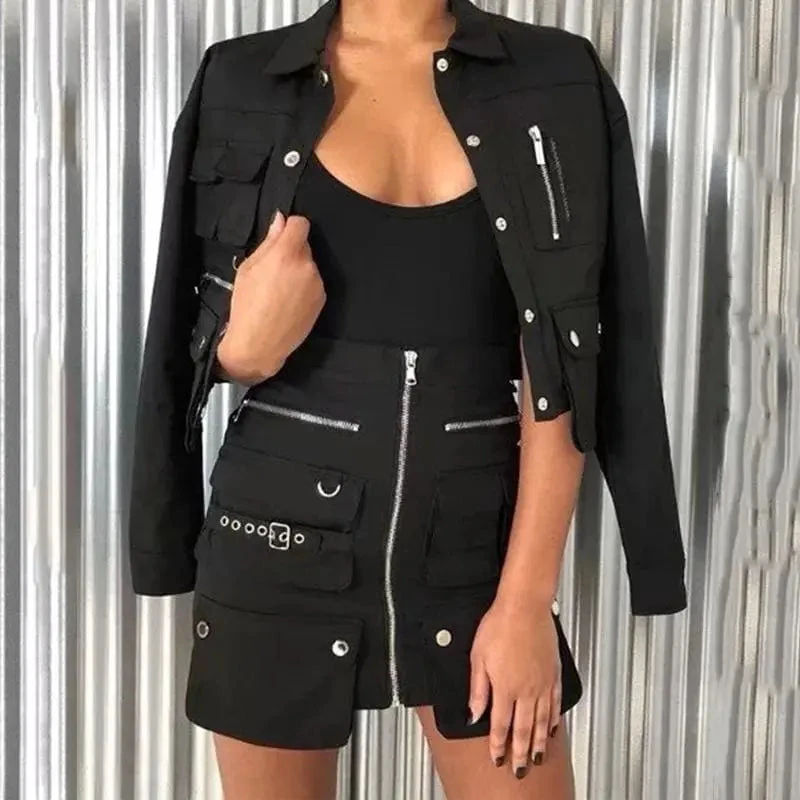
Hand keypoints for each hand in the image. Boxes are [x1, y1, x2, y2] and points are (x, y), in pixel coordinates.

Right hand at [216, 210, 325, 383]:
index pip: (300, 224)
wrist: (259, 344)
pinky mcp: (322, 299)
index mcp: (286, 254)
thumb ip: (268, 242)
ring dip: (297, 270)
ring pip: (308, 265)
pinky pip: (313, 283)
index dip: (290, 227)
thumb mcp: (248, 269)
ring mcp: (317, 283)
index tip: (280, 237)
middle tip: (272, 271)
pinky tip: (289, 302)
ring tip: (279, 291)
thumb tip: (280, 220)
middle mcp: (307, 266)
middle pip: (304, 245)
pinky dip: (303, 287)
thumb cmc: (246, 305)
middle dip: (291, 251)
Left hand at [468, 598, 561, 777]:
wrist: (524, 606)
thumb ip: (477, 689)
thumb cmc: (499, 625)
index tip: (498, 758)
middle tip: (520, 769)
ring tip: (537, 757)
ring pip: (541, 721)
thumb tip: (474, 714)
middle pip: (524, 729)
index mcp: (505, 688)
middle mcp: (526, 690)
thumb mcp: (478, 657)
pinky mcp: (553, 673)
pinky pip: (555, 703)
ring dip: (538, 742)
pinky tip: (552, 728)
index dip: (498, 744)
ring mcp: (542, 683)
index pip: (501, 725)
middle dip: (521, 752)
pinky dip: (553, 719)